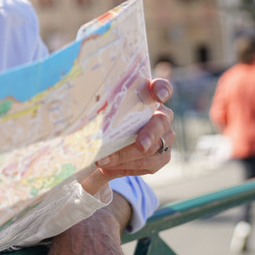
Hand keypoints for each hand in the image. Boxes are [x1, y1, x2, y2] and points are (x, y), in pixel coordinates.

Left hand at [80, 78, 174, 194]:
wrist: (106, 152)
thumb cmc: (103, 126)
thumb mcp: (100, 115)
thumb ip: (99, 109)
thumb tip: (88, 104)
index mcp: (148, 99)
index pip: (161, 88)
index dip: (162, 89)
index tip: (158, 96)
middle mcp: (161, 117)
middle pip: (160, 122)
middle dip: (149, 134)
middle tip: (140, 145)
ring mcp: (165, 137)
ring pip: (153, 148)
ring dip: (126, 156)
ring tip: (103, 160)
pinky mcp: (162, 157)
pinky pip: (147, 164)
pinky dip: (126, 166)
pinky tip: (108, 166)